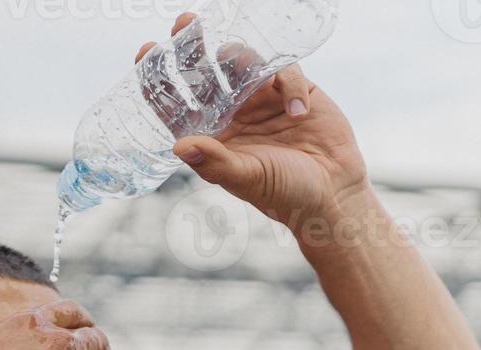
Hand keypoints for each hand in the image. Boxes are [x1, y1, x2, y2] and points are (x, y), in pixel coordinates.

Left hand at [137, 12, 368, 231]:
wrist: (334, 194)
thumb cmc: (286, 194)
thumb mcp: (248, 179)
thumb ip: (215, 163)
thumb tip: (179, 145)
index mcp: (214, 137)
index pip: (179, 104)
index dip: (159, 80)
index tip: (146, 52)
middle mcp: (233, 115)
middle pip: (205, 75)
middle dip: (192, 49)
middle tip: (183, 24)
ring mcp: (262, 101)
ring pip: (241, 64)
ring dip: (235, 54)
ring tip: (232, 57)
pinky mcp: (294, 91)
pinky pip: (284, 72)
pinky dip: (289, 84)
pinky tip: (298, 111)